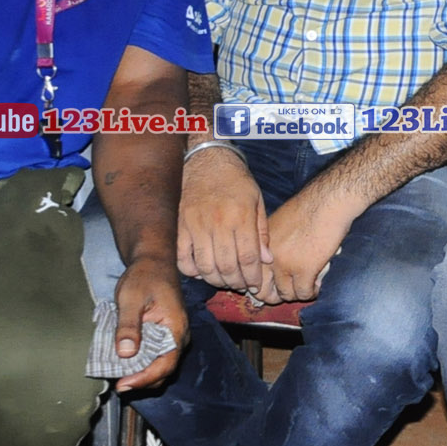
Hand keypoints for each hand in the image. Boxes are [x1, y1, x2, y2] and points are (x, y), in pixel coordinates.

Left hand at [110, 253, 189, 390]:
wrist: (153, 262)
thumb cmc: (144, 277)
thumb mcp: (131, 298)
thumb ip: (128, 325)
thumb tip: (126, 354)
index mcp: (175, 329)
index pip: (165, 365)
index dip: (144, 379)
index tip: (123, 384)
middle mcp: (179, 337)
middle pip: (164, 371)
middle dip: (141, 381)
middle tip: (117, 383)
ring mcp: (174, 337)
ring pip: (161, 366)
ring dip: (141, 374)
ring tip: (119, 375)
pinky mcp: (166, 336)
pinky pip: (157, 357)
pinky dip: (142, 364)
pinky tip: (125, 363)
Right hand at [177, 147, 272, 292]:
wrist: (207, 159)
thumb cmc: (235, 180)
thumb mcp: (257, 200)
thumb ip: (262, 231)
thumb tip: (266, 260)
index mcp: (240, 216)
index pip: (248, 258)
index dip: (253, 277)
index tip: (256, 284)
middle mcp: (218, 222)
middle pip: (227, 267)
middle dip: (237, 282)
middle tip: (242, 285)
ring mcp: (196, 225)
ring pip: (205, 267)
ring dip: (216, 280)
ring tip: (225, 280)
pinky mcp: (180, 226)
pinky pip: (182, 258)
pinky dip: (192, 271)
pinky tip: (202, 271)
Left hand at [261, 183, 353, 302]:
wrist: (329, 201)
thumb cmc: (311, 206)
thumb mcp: (281, 223)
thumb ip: (274, 244)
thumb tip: (276, 265)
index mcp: (262, 244)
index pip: (252, 274)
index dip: (261, 286)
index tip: (273, 287)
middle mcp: (269, 256)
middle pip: (262, 290)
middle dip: (274, 297)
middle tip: (288, 294)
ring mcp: (285, 264)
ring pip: (286, 294)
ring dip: (297, 294)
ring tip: (307, 288)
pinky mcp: (305, 270)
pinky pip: (304, 293)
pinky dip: (312, 293)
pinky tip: (317, 285)